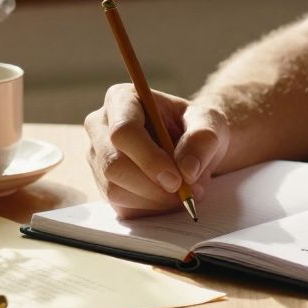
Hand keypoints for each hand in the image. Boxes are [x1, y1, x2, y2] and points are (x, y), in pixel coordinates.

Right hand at [84, 84, 229, 217]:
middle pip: (113, 164)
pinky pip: (121, 206)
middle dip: (152, 185)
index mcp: (121, 100)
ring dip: (154, 199)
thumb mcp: (209, 123)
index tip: (177, 179)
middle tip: (185, 191)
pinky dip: (151, 208)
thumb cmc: (195, 127)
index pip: (123, 131)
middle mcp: (100, 127)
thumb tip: (187, 170)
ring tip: (184, 192)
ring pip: (115, 190)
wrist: (190, 145)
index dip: (149, 158)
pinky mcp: (103, 185)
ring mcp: (98, 158)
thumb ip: (202, 139)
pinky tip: (169, 197)